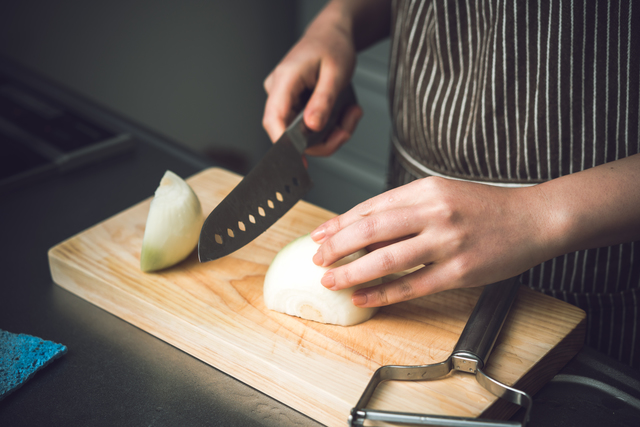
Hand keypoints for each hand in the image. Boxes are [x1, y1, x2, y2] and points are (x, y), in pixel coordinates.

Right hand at [262, 4, 362, 155]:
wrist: (332, 34)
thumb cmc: (333, 46)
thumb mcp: (336, 73)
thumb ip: (323, 100)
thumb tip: (311, 127)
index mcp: (284, 80)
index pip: (274, 119)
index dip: (284, 144)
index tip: (299, 162)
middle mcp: (278, 92)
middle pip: (290, 133)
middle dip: (324, 139)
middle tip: (348, 127)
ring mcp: (284, 100)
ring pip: (303, 134)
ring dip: (331, 133)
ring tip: (351, 114)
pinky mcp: (293, 106)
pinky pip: (309, 128)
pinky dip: (330, 127)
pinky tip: (345, 112)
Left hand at [310, 177, 554, 306]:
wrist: (534, 219)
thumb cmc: (485, 207)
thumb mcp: (443, 193)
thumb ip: (407, 207)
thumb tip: (364, 227)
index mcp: (427, 189)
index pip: (371, 207)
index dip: (340, 223)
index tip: (319, 235)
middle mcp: (434, 212)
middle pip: (371, 229)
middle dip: (336, 246)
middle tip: (316, 258)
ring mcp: (448, 242)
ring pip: (386, 258)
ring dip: (352, 272)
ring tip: (330, 280)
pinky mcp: (460, 271)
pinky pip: (412, 285)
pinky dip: (383, 293)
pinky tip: (363, 297)